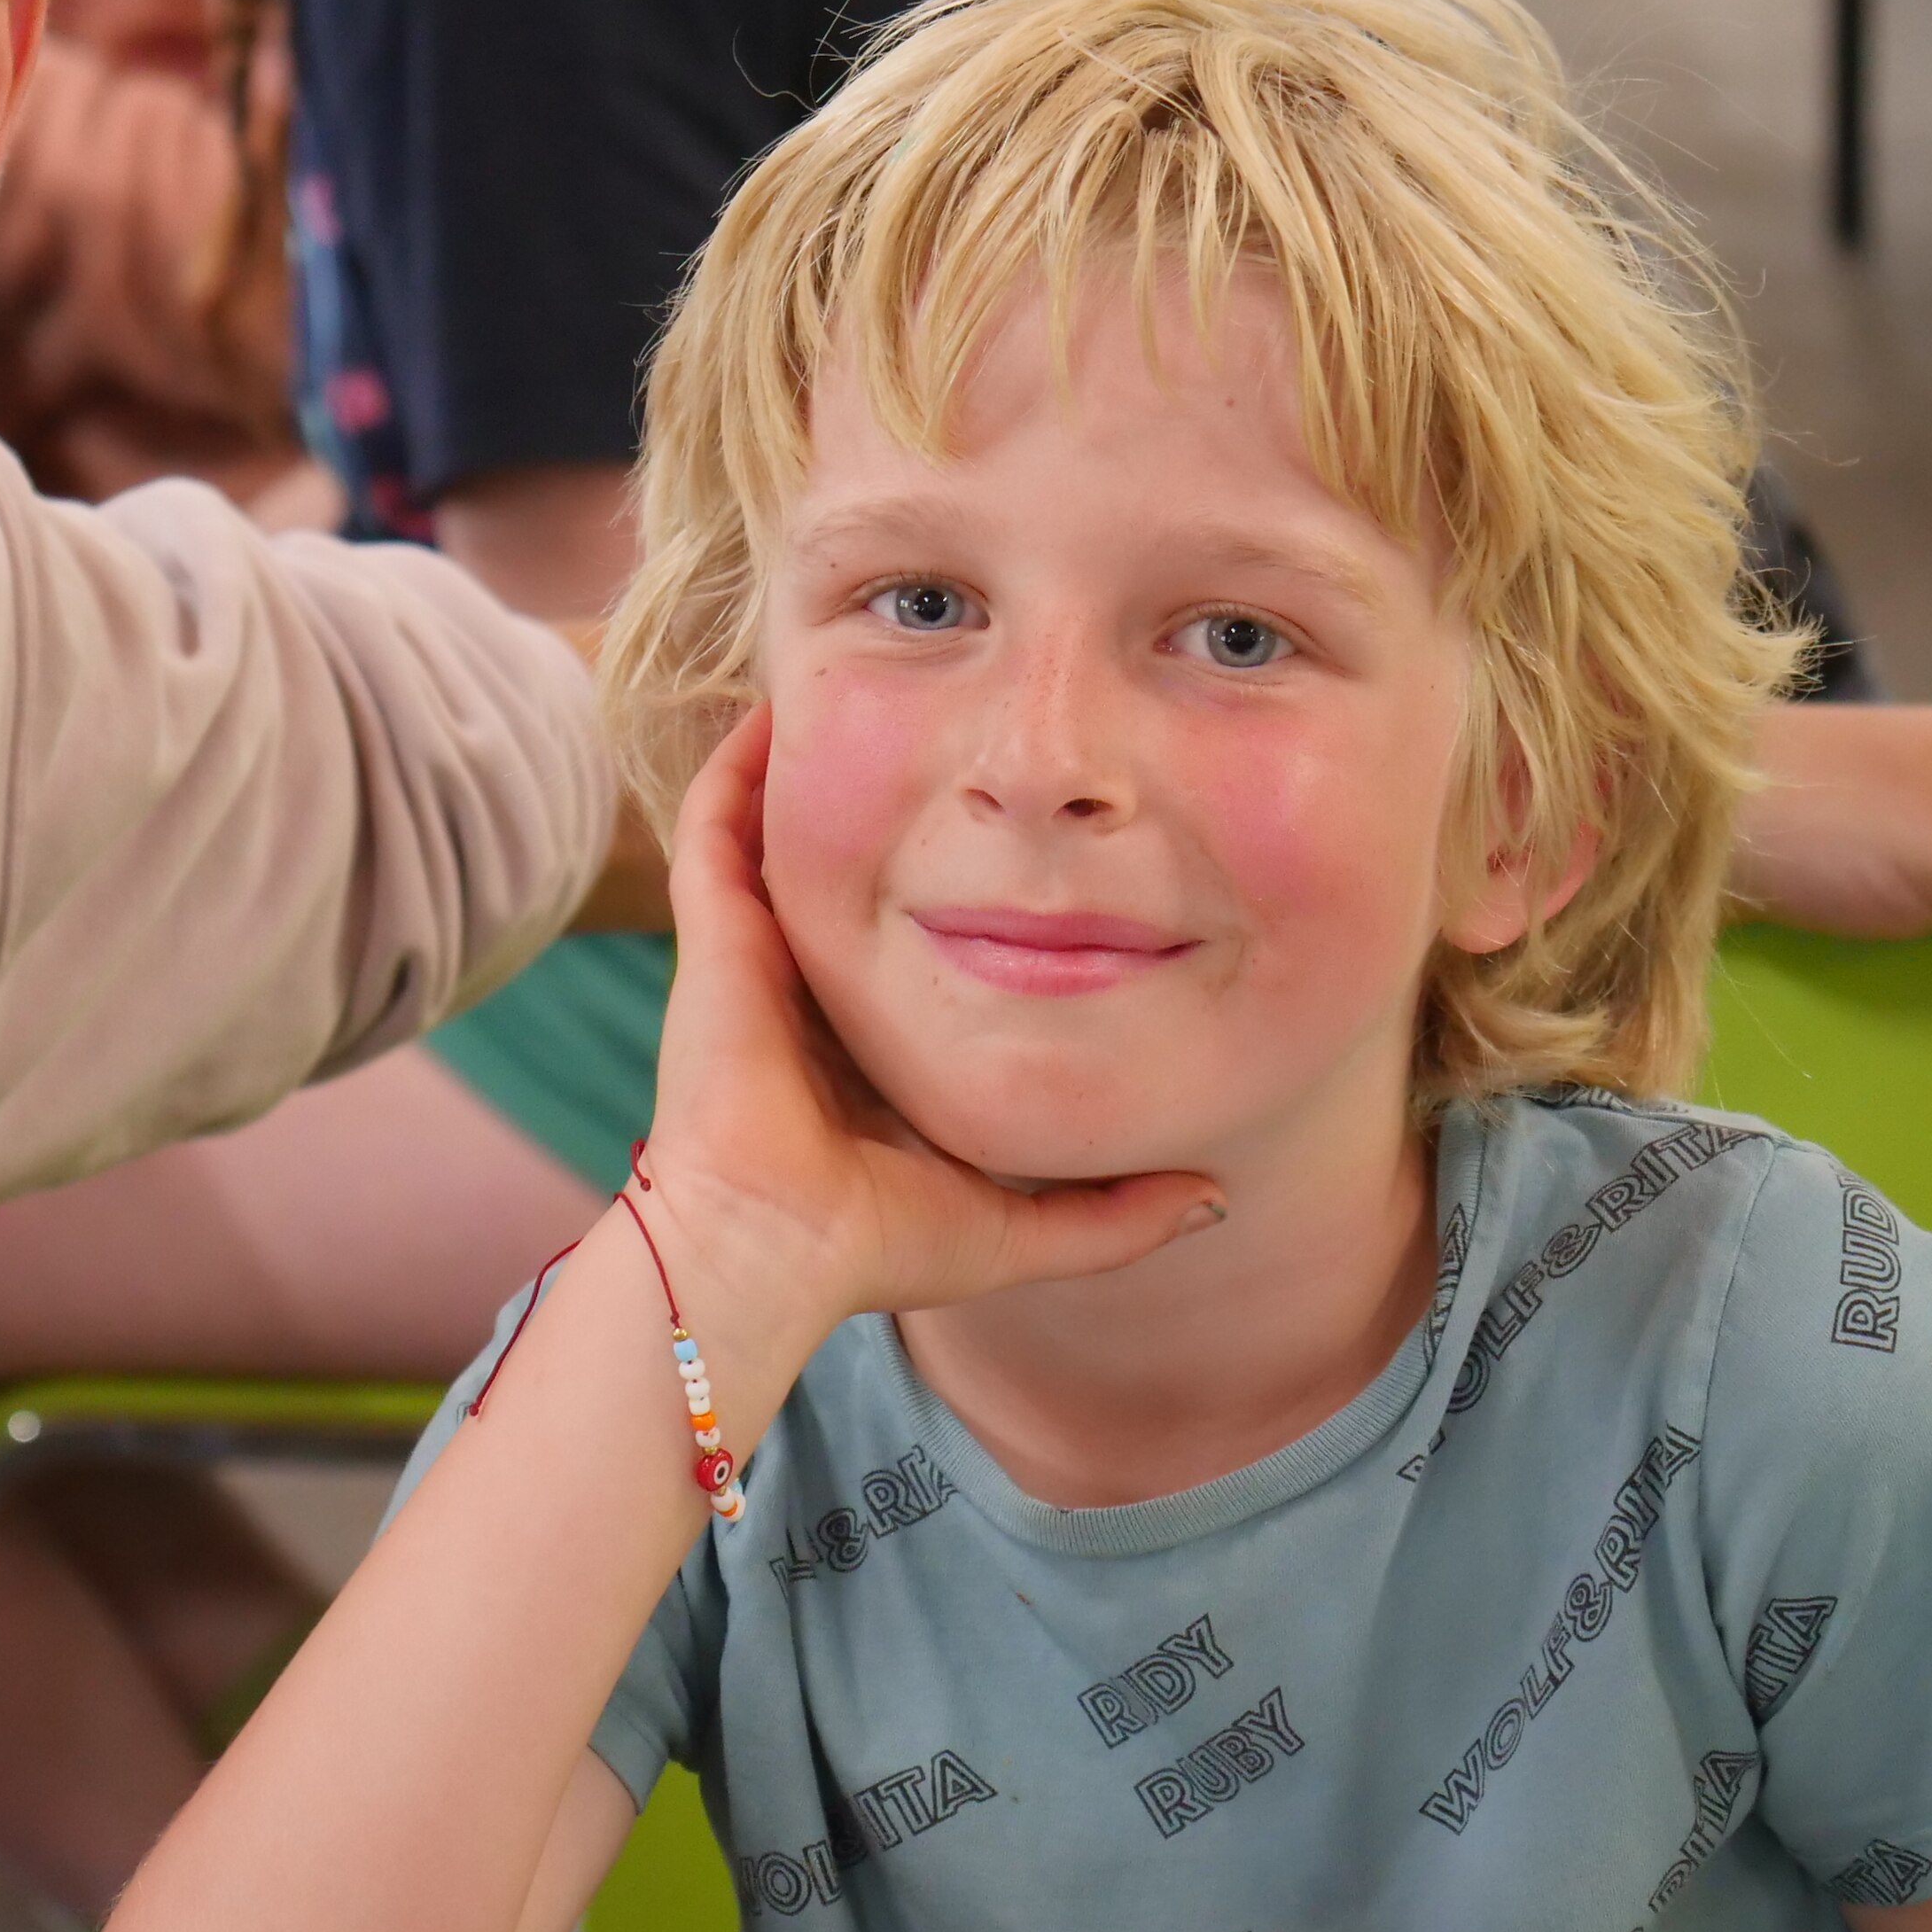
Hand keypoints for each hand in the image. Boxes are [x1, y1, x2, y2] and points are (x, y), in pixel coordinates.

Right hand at [639, 706, 1221, 1357]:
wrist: (772, 1246)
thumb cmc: (877, 1243)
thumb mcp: (1025, 1224)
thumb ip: (1117, 1216)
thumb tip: (1217, 1195)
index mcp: (865, 1043)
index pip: (904, 939)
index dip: (947, 884)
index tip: (1013, 834)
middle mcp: (806, 988)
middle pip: (847, 866)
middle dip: (881, 800)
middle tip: (940, 730)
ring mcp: (754, 953)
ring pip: (777, 830)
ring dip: (806, 763)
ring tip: (856, 685)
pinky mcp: (714, 932)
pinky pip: (719, 821)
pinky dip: (739, 762)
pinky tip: (778, 704)